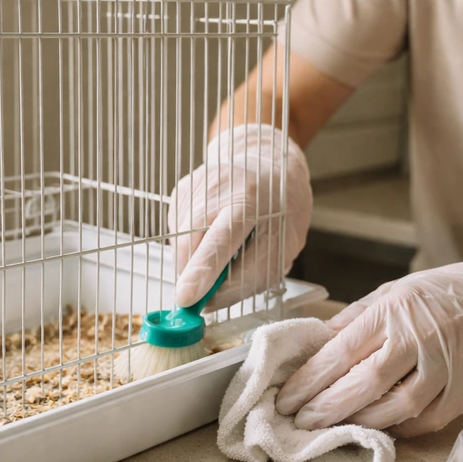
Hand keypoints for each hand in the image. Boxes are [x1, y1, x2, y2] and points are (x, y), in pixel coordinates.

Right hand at [169, 124, 311, 310]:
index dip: (202, 271)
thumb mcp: (285, 242)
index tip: (186, 298)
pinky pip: (177, 234)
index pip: (222, 240)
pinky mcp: (180, 191)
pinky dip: (191, 246)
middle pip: (191, 244)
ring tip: (223, 248)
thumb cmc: (281, 205)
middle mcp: (217, 188)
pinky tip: (212, 233)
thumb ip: (253, 274)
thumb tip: (211, 303)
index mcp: (250, 200)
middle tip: (205, 292)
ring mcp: (194, 187)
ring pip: (181, 244)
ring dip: (194, 262)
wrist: (266, 158)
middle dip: (192, 276)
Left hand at [275, 251, 462, 437]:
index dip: (308, 380)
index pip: (341, 351)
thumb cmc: (446, 292)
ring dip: (357, 422)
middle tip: (298, 423)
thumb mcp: (397, 291)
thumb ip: (355, 320)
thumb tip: (312, 348)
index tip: (284, 397)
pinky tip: (376, 427)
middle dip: (324, 408)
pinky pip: (426, 420)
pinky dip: (397, 427)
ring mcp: (449, 368)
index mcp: (396, 309)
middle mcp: (421, 338)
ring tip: (330, 428)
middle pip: (363, 385)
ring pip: (394, 408)